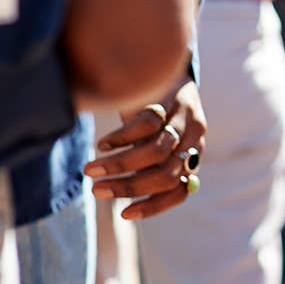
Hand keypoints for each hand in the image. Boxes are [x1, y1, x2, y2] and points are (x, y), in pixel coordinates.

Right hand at [85, 80, 206, 219]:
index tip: (124, 214)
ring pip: (155, 152)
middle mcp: (194, 141)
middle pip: (165, 175)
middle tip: (96, 189)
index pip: (179, 192)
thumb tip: (116, 193)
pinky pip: (146, 124)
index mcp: (192, 159)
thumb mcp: (156, 144)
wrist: (168, 69)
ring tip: (91, 168)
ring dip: (119, 165)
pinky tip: (103, 143)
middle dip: (127, 187)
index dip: (153, 206)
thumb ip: (147, 166)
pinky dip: (121, 137)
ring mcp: (185, 120)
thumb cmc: (157, 117)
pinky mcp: (171, 99)